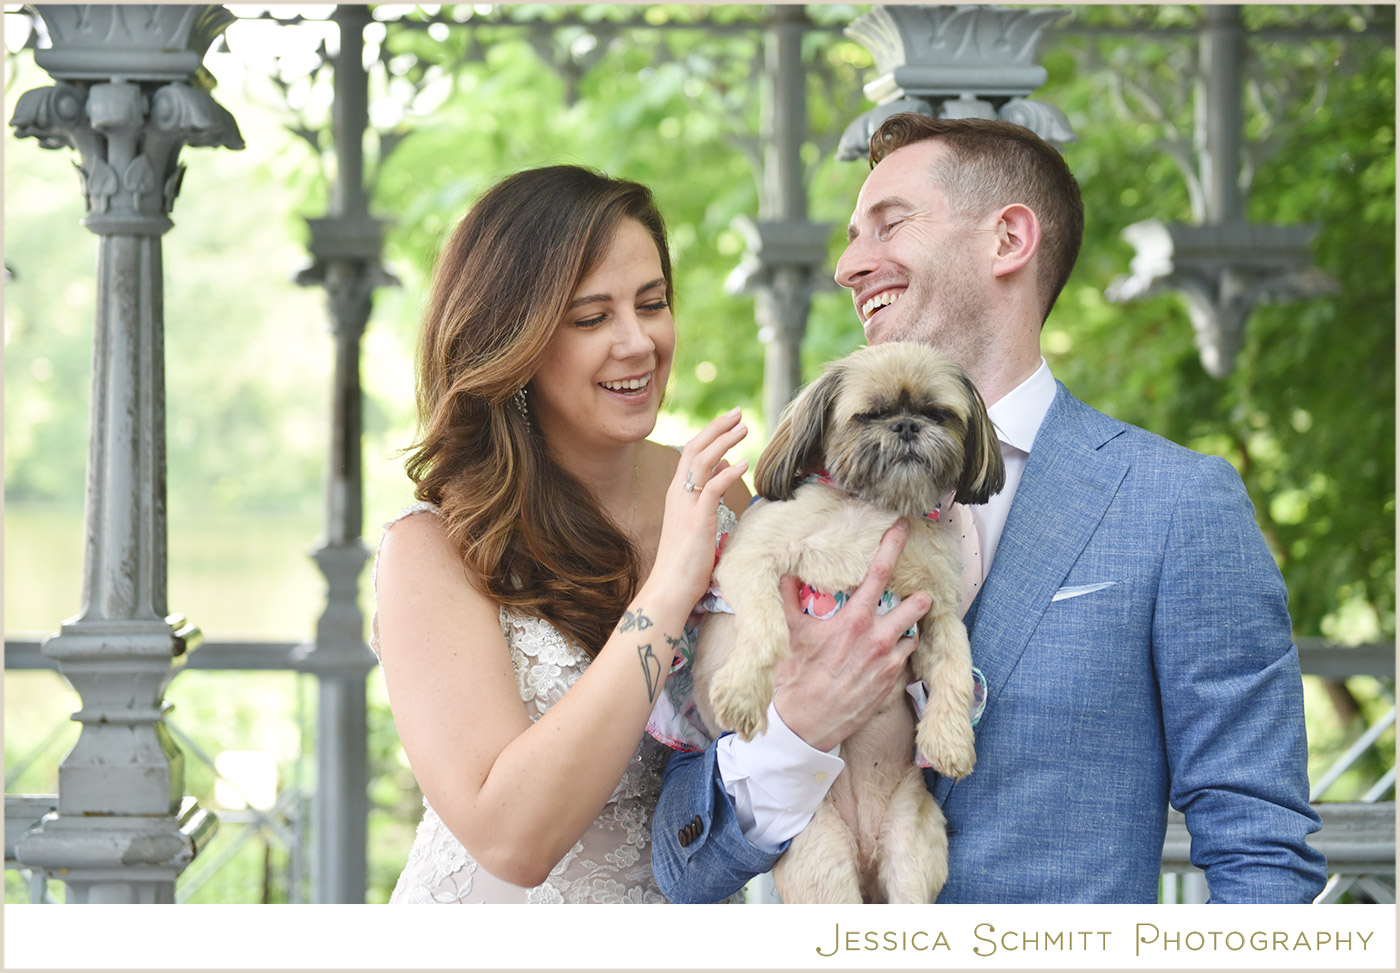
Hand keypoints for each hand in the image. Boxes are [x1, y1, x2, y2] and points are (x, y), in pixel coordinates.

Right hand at [646, 408, 748, 610]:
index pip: (691, 452)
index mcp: (677, 493)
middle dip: (717, 428)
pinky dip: (727, 473)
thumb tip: (726, 468)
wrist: (670, 588)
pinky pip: (711, 488)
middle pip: (694, 449)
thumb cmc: (686, 560)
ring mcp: (685, 506)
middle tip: (738, 413)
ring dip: (724, 442)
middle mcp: (678, 494)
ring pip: (701, 462)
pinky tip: (744, 463)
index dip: (711, 433)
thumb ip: (709, 494)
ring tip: (744, 428)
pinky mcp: (696, 521)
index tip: (730, 420)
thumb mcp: (698, 520)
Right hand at [771, 520, 930, 751]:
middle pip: (914, 606)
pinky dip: (901, 654)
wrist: (805, 724)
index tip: (903, 527)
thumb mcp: (790, 633)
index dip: (893, 546)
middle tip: (917, 594)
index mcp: (853, 620)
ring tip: (899, 628)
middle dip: (918, 598)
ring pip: (913, 635)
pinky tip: (888, 655)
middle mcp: (877, 639)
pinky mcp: (892, 684)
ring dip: (908, 629)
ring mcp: (888, 663)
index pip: (879, 573)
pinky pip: (907, 660)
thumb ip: (789, 598)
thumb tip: (785, 573)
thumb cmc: (796, 677)